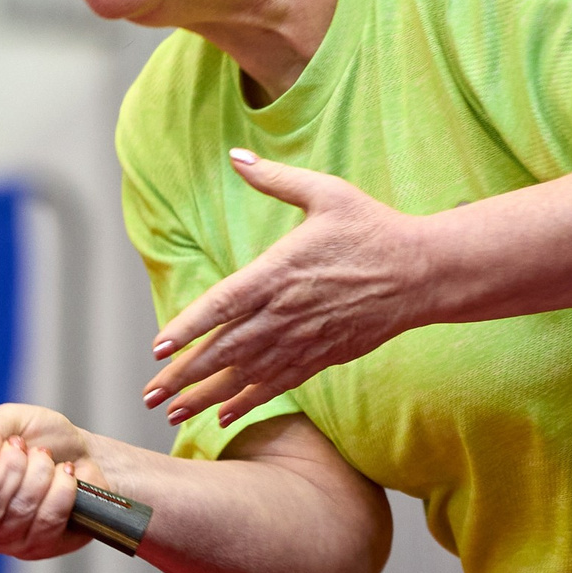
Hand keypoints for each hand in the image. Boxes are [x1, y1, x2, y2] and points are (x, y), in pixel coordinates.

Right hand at [0, 403, 104, 559]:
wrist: (84, 455)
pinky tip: (63, 476)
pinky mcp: (40, 547)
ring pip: (20, 512)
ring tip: (45, 460)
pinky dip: (62, 489)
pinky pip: (48, 521)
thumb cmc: (43, 438)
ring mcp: (9, 540)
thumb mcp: (11, 420)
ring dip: (40, 474)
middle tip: (23, 448)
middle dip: (12, 467)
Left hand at [143, 150, 438, 428]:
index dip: (188, 328)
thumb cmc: (372, 229)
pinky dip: (248, 401)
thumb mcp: (325, 192)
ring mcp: (304, 339)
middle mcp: (285, 312)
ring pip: (245, 374)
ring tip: (172, 413)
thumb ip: (275, 179)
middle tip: (149, 393)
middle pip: (224, 350)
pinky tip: (223, 415)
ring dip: (206, 396)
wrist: (422, 272)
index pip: (221, 305)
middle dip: (183, 375)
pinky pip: (277, 384)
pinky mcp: (322, 355)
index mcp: (278, 272)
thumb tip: (237, 156)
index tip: (158, 347)